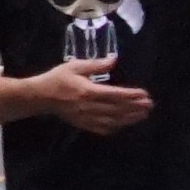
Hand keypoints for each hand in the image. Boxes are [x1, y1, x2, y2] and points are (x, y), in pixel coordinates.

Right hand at [18, 56, 151, 134]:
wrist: (40, 96)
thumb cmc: (57, 78)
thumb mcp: (75, 66)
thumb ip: (96, 65)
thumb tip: (114, 60)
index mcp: (88, 91)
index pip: (115, 94)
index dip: (131, 95)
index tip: (145, 94)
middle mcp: (89, 106)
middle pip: (117, 109)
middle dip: (135, 107)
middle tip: (150, 105)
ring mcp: (86, 118)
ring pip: (113, 121)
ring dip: (129, 118)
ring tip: (143, 115)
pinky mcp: (82, 124)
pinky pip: (102, 128)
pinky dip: (115, 127)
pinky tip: (123, 125)